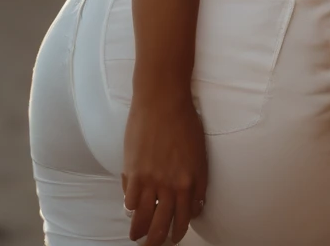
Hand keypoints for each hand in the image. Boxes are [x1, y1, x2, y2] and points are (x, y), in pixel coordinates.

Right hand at [121, 90, 207, 243]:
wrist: (163, 99)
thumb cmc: (184, 121)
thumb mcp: (199, 154)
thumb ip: (197, 181)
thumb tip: (194, 205)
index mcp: (191, 182)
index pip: (185, 219)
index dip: (178, 232)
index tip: (173, 235)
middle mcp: (172, 186)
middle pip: (163, 226)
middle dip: (158, 241)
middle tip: (153, 244)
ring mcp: (151, 180)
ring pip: (144, 219)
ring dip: (139, 232)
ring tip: (136, 236)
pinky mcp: (134, 172)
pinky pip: (129, 202)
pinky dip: (129, 208)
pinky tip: (129, 209)